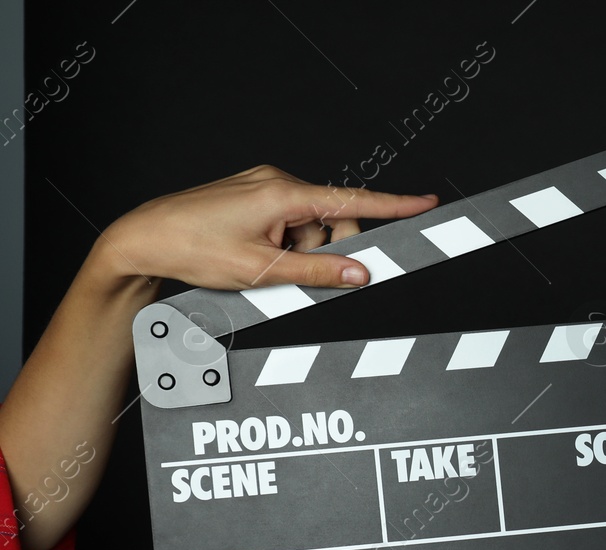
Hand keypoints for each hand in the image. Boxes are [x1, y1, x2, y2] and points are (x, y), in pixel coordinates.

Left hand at [95, 164, 438, 290]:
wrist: (143, 240)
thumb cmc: (192, 249)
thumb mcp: (261, 272)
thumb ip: (318, 273)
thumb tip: (360, 274)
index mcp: (283, 194)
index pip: (352, 200)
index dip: (394, 204)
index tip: (426, 203)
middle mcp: (277, 182)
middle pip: (333, 220)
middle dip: (326, 251)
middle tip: (295, 275)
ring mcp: (264, 187)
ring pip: (311, 227)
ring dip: (300, 252)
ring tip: (263, 266)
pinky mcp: (254, 196)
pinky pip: (289, 223)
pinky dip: (284, 245)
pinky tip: (256, 256)